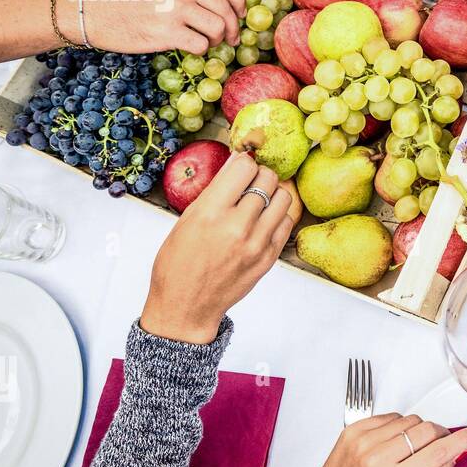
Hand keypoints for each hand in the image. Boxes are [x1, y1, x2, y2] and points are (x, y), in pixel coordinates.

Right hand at [79, 0, 246, 54]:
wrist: (92, 11)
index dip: (238, 1)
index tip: (240, 13)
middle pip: (226, 8)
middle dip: (233, 26)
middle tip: (229, 37)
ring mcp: (175, 7)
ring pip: (218, 27)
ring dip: (217, 40)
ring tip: (206, 42)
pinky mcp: (167, 32)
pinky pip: (201, 45)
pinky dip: (201, 50)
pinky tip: (190, 47)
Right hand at [141, 152, 300, 342]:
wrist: (186, 306)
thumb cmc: (178, 264)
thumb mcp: (187, 220)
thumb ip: (215, 190)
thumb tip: (237, 161)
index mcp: (210, 213)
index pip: (244, 167)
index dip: (244, 163)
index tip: (241, 167)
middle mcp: (237, 226)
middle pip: (267, 178)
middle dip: (259, 175)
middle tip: (250, 183)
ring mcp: (257, 244)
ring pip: (284, 197)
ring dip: (273, 192)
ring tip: (260, 200)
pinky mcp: (269, 258)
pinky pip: (287, 222)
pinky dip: (279, 215)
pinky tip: (265, 219)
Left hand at [284, 415, 466, 466]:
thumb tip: (456, 454)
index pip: (437, 453)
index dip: (460, 441)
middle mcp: (376, 459)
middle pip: (426, 430)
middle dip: (440, 435)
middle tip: (440, 445)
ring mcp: (362, 442)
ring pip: (409, 419)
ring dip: (417, 431)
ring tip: (408, 450)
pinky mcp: (352, 430)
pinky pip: (389, 416)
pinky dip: (397, 427)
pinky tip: (392, 444)